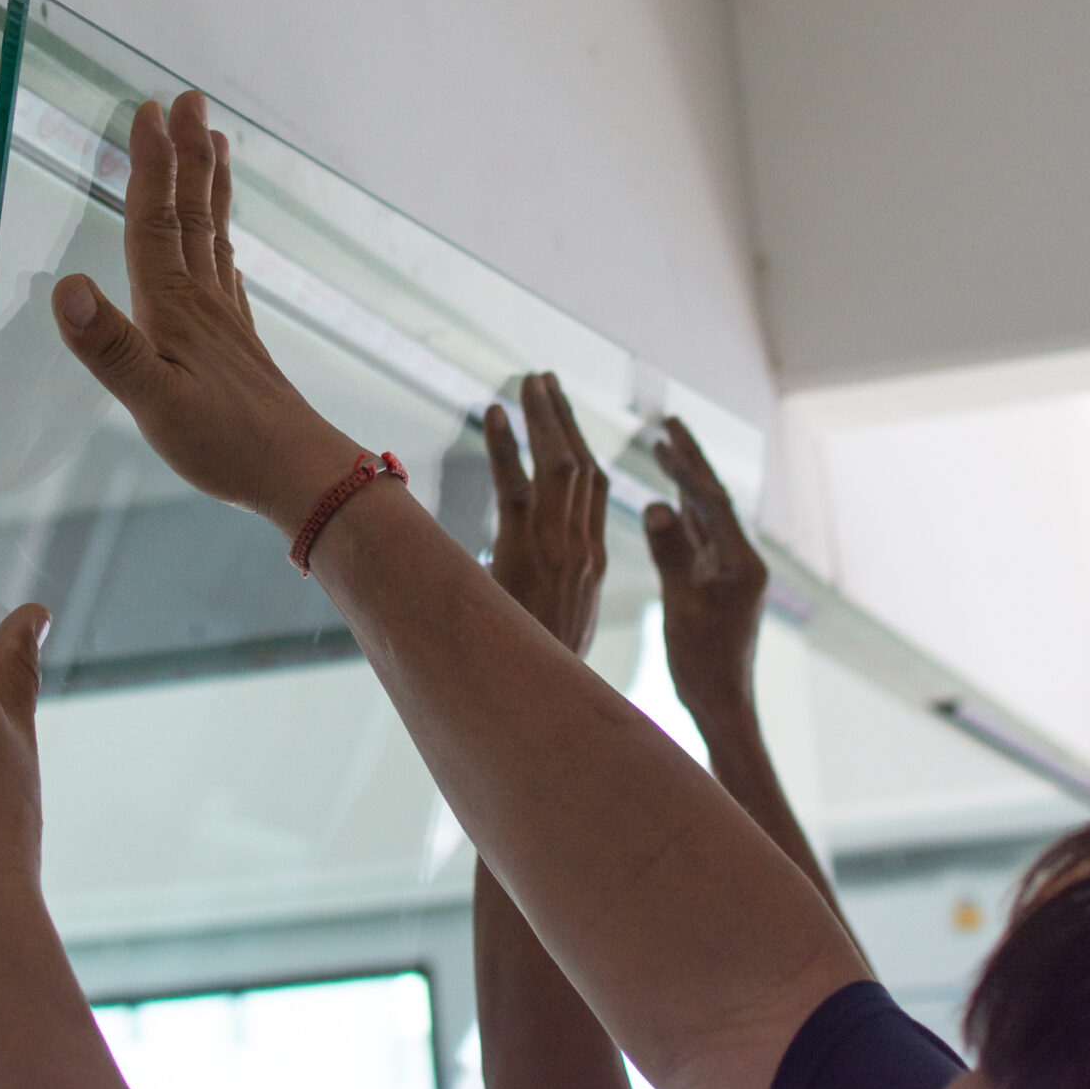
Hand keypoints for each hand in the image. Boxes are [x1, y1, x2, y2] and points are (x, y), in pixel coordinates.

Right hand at [53, 94, 361, 532]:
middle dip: (186, 154)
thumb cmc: (223, 443)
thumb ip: (109, 346)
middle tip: (188, 100)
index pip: (154, 222)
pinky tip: (225, 248)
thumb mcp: (151, 402)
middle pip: (192, 212)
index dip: (149, 165)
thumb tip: (64, 286)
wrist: (298, 475)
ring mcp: (225, 320)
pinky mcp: (239, 344)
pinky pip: (228, 273)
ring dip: (210, 186)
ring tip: (216, 142)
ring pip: (214, 235)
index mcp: (174, 308)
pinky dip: (222, 243)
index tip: (148, 110)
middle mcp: (202, 301)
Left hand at [482, 373, 608, 655]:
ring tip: (527, 380)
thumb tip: (514, 580)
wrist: (540, 708)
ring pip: (559, 464)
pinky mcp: (526, 551)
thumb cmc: (540, 671)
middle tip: (544, 379)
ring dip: (543, 416)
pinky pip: (517, 485)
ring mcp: (559, 547)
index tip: (564, 417)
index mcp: (593, 562)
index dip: (581, 446)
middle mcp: (584, 547)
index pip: (595, 490)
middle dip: (564, 417)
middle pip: (582, 465)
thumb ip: (544, 595)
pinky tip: (493, 412)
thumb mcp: (554, 627)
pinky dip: (507, 445)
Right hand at [643, 417, 766, 722]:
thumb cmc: (703, 663)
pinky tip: (667, 495)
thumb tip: (657, 502)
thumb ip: (671, 555)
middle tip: (670, 423)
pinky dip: (683, 511)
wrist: (721, 703)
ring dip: (686, 481)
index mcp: (742, 565)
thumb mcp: (682, 607)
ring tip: (664, 446)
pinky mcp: (718, 582)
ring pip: (706, 515)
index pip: (712, 503)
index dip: (687, 469)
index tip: (662, 437)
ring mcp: (731, 571)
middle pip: (714, 499)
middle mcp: (742, 561)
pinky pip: (700, 535)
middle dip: (692, 461)